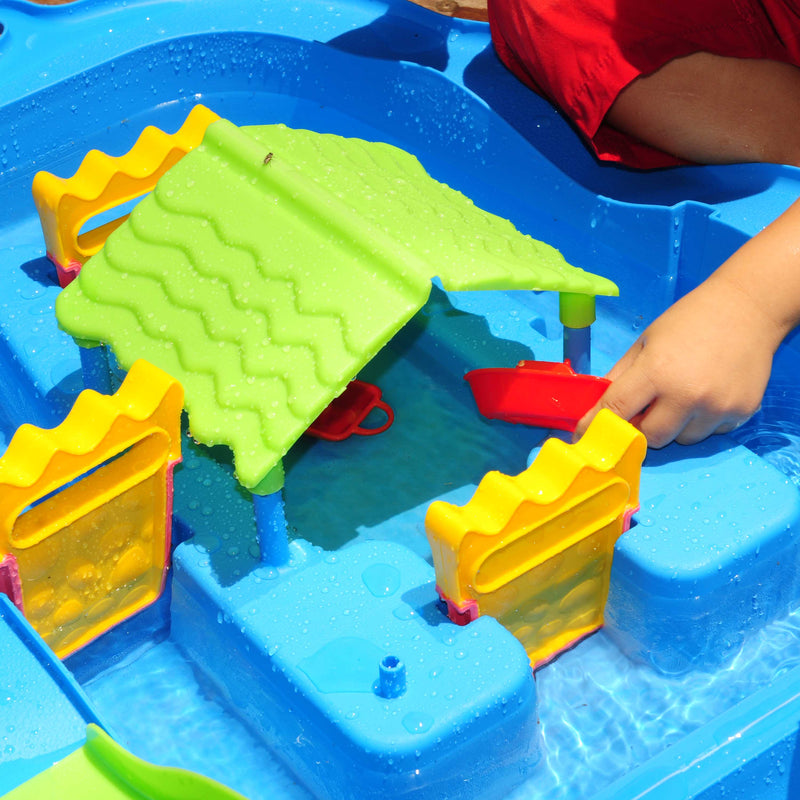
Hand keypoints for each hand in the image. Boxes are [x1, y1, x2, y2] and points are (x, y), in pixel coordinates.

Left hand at [574, 276, 777, 446]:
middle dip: (641, 427)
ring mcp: (717, 406)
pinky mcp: (741, 412)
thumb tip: (598, 406)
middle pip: (650, 437)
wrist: (748, 308)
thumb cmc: (690, 321)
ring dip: (675, 425)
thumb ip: (621, 376)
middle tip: (646, 407)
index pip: (617, 410)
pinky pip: (710, 432)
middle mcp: (687, 394)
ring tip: (684, 393)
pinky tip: (709, 391)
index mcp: (656, 371)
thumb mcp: (645, 342)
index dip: (596, 424)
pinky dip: (703, 420)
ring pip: (682, 439)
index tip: (584, 435)